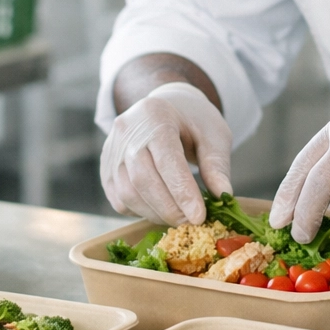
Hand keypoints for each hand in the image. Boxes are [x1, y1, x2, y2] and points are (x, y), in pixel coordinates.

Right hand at [100, 82, 232, 225]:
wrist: (168, 107)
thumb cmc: (194, 121)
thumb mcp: (214, 135)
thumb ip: (217, 165)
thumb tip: (223, 195)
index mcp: (155, 114)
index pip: (166, 159)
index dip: (182, 191)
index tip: (199, 216)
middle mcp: (126, 130)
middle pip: (143, 179)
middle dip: (169, 208)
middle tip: (191, 222)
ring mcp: (112, 149)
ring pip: (128, 193)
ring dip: (155, 213)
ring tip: (179, 217)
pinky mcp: (106, 168)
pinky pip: (119, 199)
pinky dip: (141, 211)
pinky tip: (161, 209)